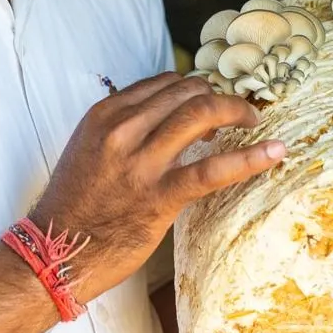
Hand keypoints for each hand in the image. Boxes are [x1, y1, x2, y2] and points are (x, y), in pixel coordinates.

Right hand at [32, 72, 285, 303]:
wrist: (58, 250)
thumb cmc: (76, 203)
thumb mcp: (90, 148)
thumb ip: (125, 127)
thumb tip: (166, 117)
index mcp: (106, 115)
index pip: (164, 83)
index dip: (195, 89)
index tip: (208, 104)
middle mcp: (123, 130)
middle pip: (187, 92)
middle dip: (220, 97)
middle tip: (238, 113)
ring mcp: (142, 163)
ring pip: (201, 114)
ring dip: (237, 111)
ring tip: (255, 123)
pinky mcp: (160, 196)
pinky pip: (213, 169)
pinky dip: (250, 158)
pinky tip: (275, 153)